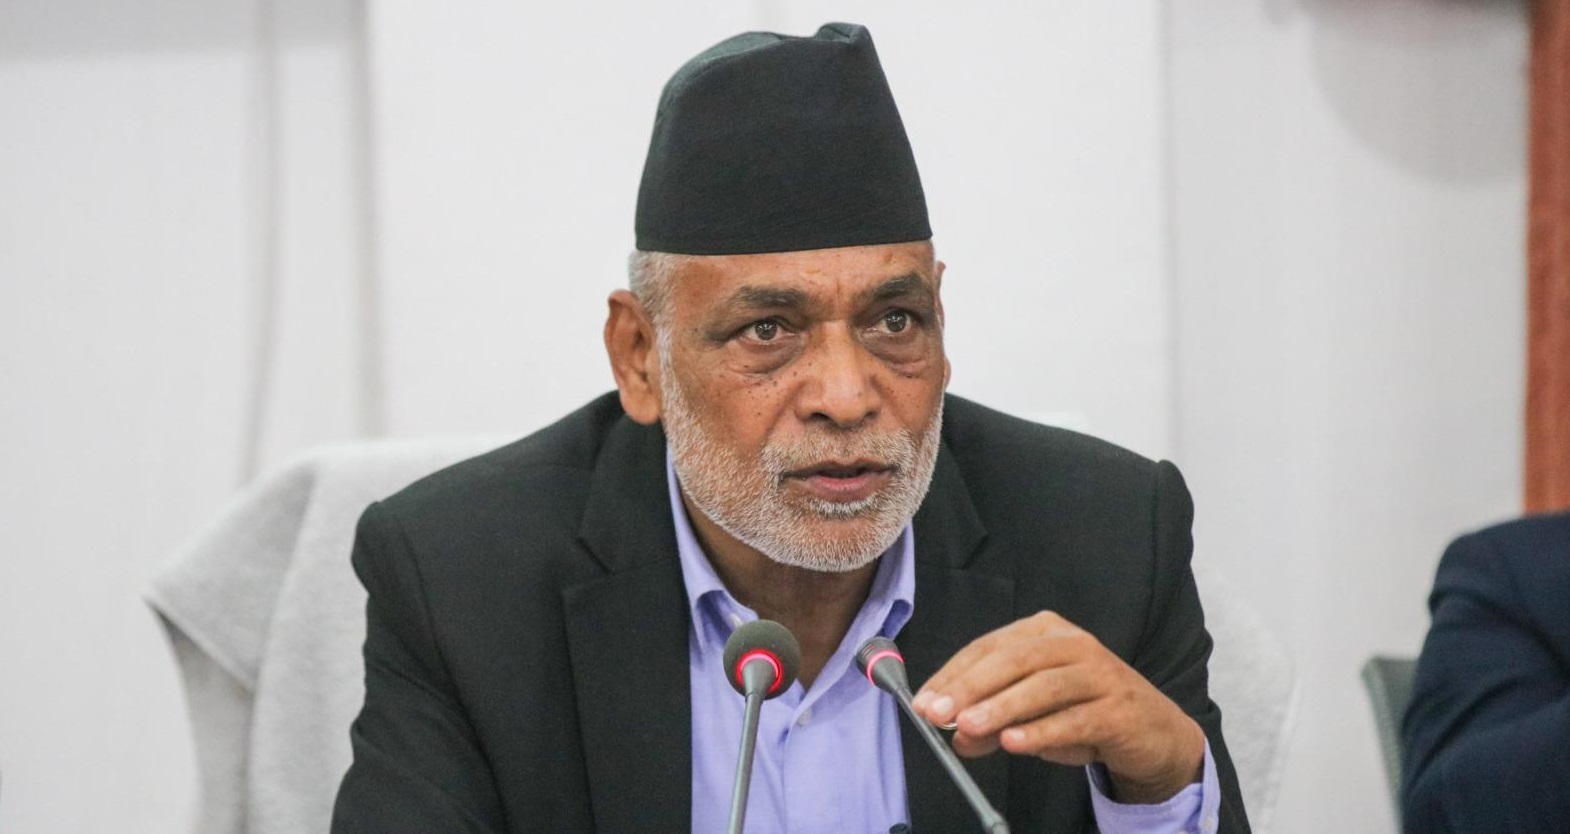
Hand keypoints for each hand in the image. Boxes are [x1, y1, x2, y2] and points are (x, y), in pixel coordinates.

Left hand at [910, 610, 1204, 803]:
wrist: (1152, 733)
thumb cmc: (1084, 714)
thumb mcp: (1031, 717)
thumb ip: (991, 722)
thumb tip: (954, 735)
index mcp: (1044, 632)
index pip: (987, 647)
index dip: (952, 675)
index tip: (922, 702)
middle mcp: (1072, 643)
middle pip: (1012, 660)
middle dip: (969, 687)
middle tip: (938, 714)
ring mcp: (1099, 672)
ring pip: (1042, 685)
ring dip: (1001, 707)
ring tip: (969, 727)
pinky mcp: (1120, 707)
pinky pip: (1075, 718)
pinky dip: (1042, 730)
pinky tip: (1014, 743)